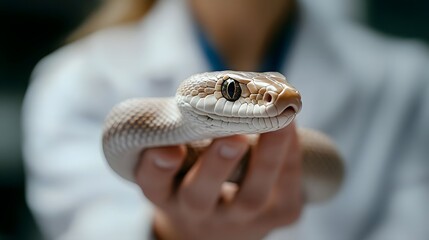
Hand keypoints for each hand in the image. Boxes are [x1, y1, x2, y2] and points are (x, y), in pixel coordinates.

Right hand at [135, 122, 302, 239]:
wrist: (223, 219)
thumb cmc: (197, 171)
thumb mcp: (182, 155)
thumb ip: (187, 129)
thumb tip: (219, 84)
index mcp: (167, 194)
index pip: (153, 184)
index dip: (158, 168)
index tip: (169, 147)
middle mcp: (197, 212)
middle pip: (200, 196)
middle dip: (216, 166)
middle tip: (233, 137)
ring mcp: (236, 221)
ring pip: (250, 197)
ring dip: (265, 159)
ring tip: (279, 125)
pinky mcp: (273, 218)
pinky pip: (284, 194)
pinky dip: (290, 159)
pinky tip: (291, 130)